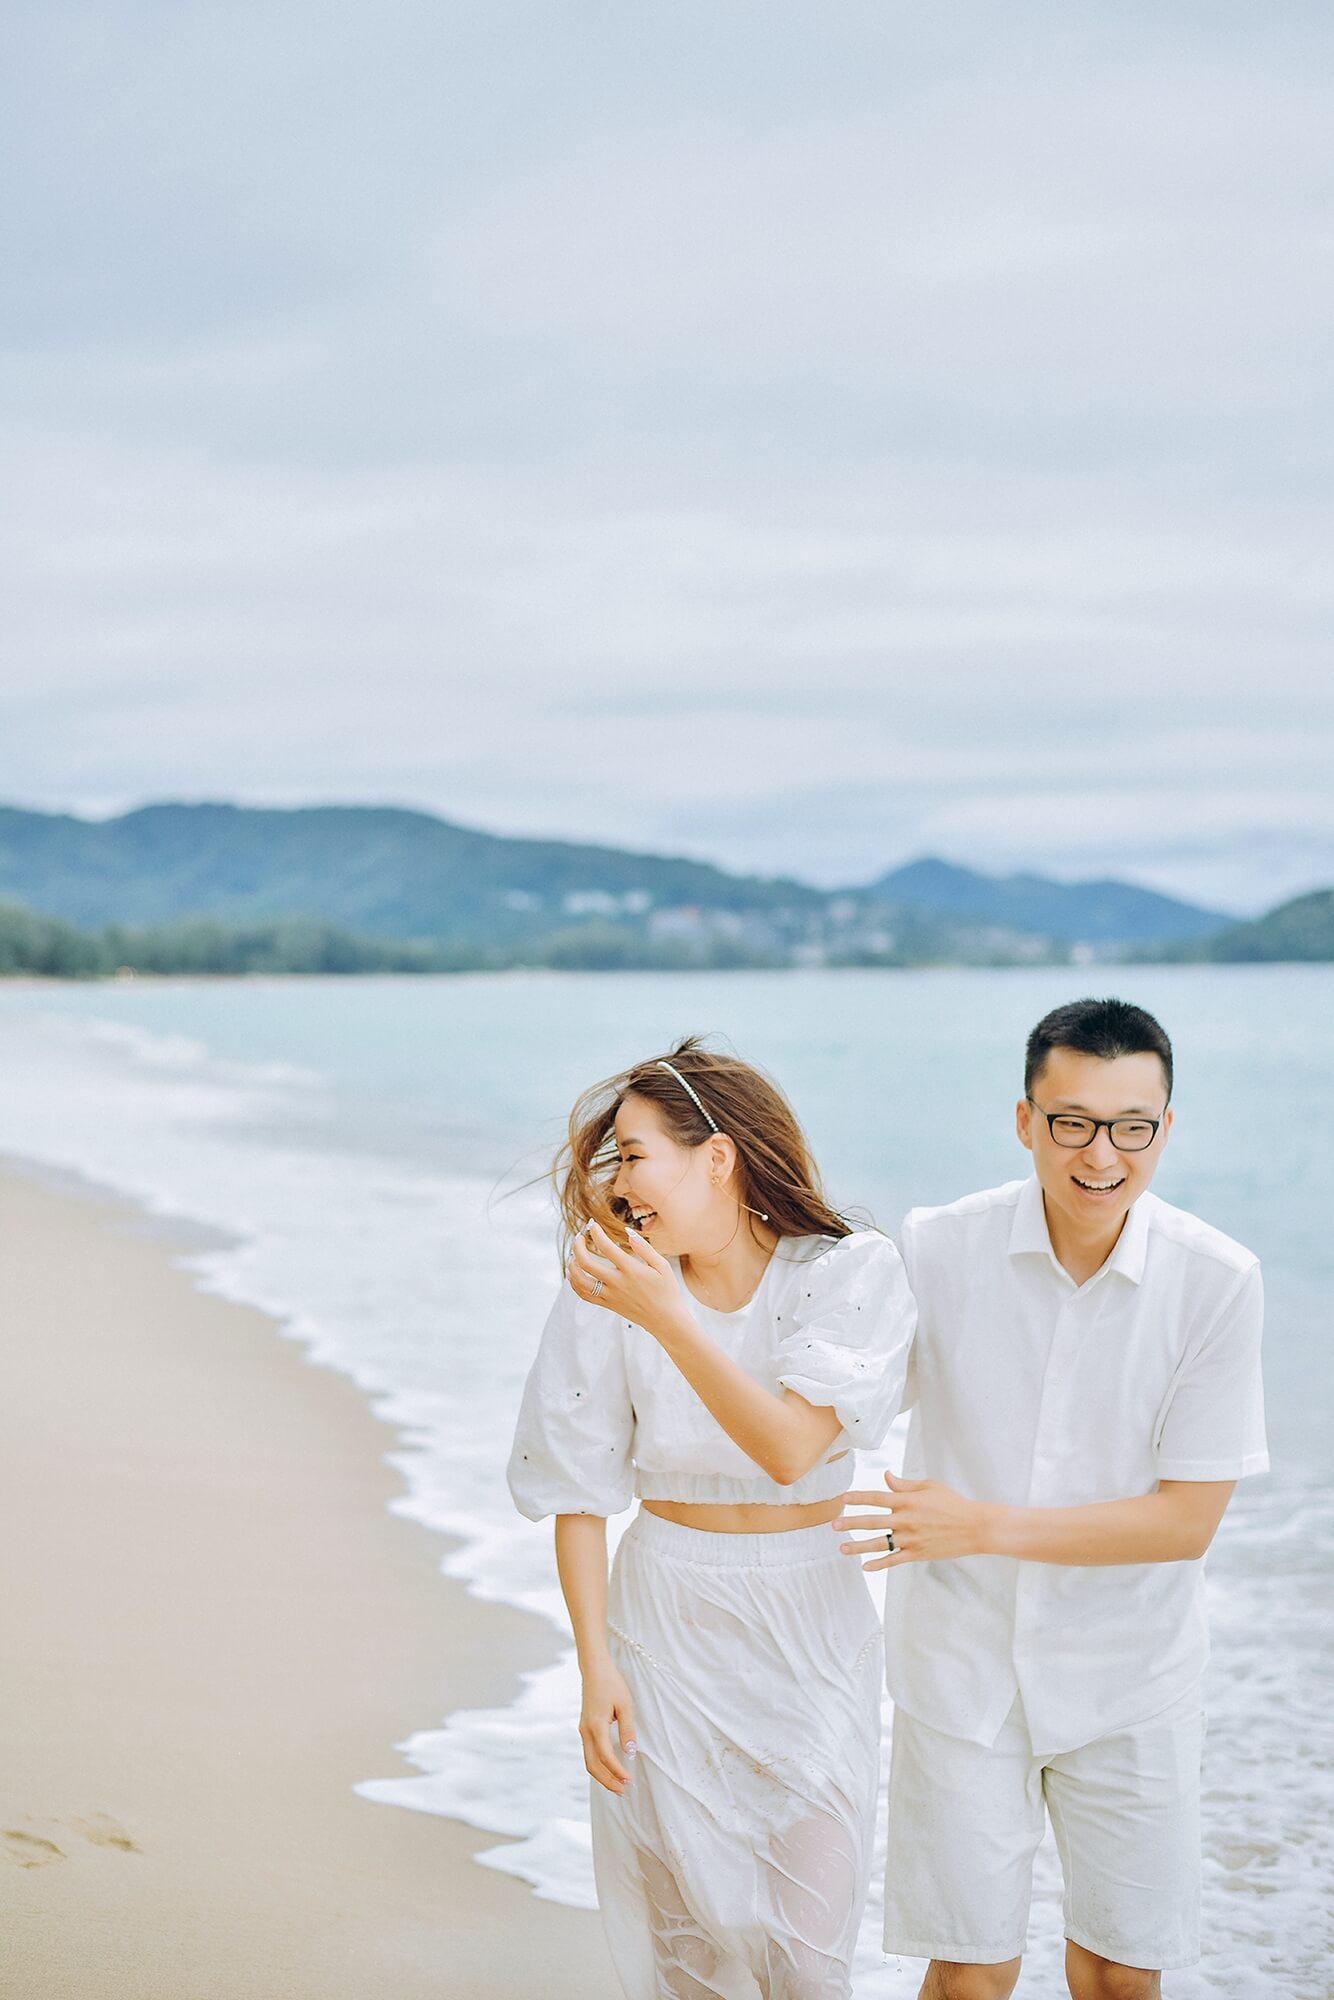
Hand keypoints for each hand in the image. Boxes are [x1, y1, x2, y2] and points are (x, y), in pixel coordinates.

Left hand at [568, 1221, 682, 1340]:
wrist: (666, 1320)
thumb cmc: (667, 1291)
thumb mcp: (662, 1266)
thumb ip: (645, 1248)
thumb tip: (628, 1232)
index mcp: (631, 1270)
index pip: (606, 1247)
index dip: (596, 1232)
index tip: (591, 1224)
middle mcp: (617, 1283)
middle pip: (586, 1263)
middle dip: (578, 1246)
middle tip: (579, 1236)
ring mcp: (610, 1296)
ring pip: (581, 1281)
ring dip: (572, 1265)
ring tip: (573, 1254)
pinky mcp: (608, 1305)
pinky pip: (584, 1295)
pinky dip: (575, 1283)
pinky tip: (573, 1273)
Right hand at [579, 1660, 637, 1794]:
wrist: (594, 1669)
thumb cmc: (612, 1684)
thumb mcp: (625, 1705)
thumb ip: (627, 1730)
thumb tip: (631, 1753)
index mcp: (595, 1725)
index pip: (606, 1756)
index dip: (617, 1771)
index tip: (630, 1780)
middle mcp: (586, 1731)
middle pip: (593, 1765)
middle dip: (608, 1781)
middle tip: (624, 1792)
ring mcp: (583, 1730)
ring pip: (589, 1761)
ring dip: (602, 1776)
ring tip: (618, 1786)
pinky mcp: (585, 1729)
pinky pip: (589, 1754)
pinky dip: (598, 1766)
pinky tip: (610, 1770)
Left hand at [834, 1470, 994, 1569]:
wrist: (975, 1527)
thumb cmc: (953, 1503)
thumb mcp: (930, 1487)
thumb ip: (905, 1485)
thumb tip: (885, 1477)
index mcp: (908, 1501)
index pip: (876, 1497)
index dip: (858, 1497)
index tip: (842, 1498)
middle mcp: (906, 1520)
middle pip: (872, 1521)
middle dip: (850, 1523)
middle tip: (833, 1525)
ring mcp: (911, 1539)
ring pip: (878, 1544)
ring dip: (858, 1546)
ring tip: (842, 1548)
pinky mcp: (917, 1553)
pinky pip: (893, 1560)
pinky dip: (879, 1564)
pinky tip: (865, 1566)